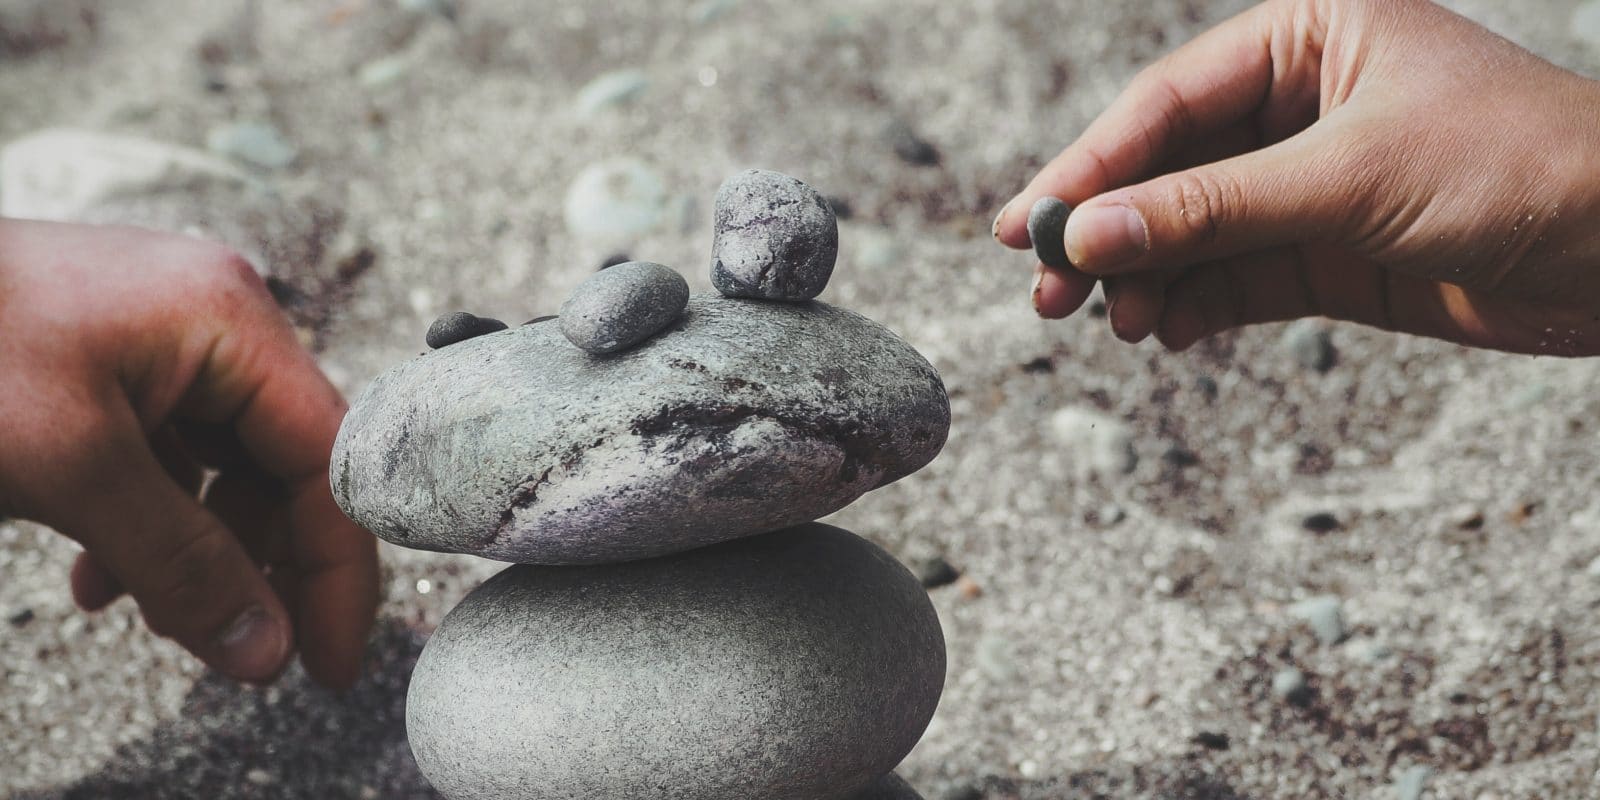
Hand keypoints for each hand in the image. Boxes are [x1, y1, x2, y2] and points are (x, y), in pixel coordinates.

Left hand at [0, 220, 377, 687]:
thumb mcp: (73, 469)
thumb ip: (180, 564)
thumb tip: (264, 652)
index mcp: (231, 321)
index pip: (329, 460)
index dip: (336, 568)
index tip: (327, 661)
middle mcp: (217, 322)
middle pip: (283, 468)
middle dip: (260, 568)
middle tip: (248, 656)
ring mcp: (168, 339)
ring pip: (225, 472)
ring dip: (196, 554)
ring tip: (148, 616)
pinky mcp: (122, 363)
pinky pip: (170, 457)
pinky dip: (149, 524)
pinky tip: (101, 578)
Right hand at [995, 0, 1599, 354]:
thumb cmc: (1515, 166)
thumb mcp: (1348, 179)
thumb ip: (1212, 210)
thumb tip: (1090, 238)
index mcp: (1307, 37)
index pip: (1169, 104)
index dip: (1091, 165)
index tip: (1028, 225)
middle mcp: (1299, 103)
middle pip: (1166, 168)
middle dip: (1106, 231)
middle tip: (1044, 288)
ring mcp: (1309, 182)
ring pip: (1192, 231)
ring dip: (1142, 278)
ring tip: (1106, 324)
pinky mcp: (1327, 253)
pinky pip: (1232, 278)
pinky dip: (1191, 308)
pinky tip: (1161, 333)